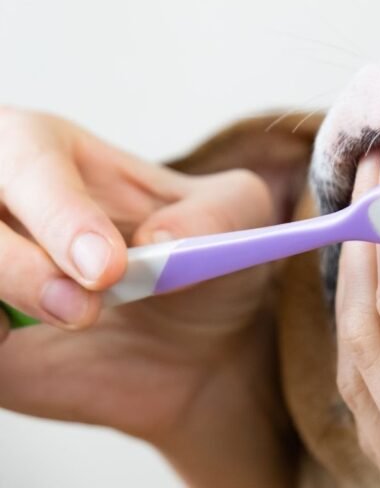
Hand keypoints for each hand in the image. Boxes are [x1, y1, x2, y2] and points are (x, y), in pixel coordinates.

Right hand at [0, 107, 291, 486]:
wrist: (193, 346)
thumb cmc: (201, 260)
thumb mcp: (239, 218)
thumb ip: (220, 211)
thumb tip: (160, 240)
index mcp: (41, 150)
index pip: (27, 166)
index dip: (61, 218)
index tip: (107, 269)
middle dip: (18, 265)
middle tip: (87, 307)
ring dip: (10, 294)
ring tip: (79, 320)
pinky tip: (27, 342)